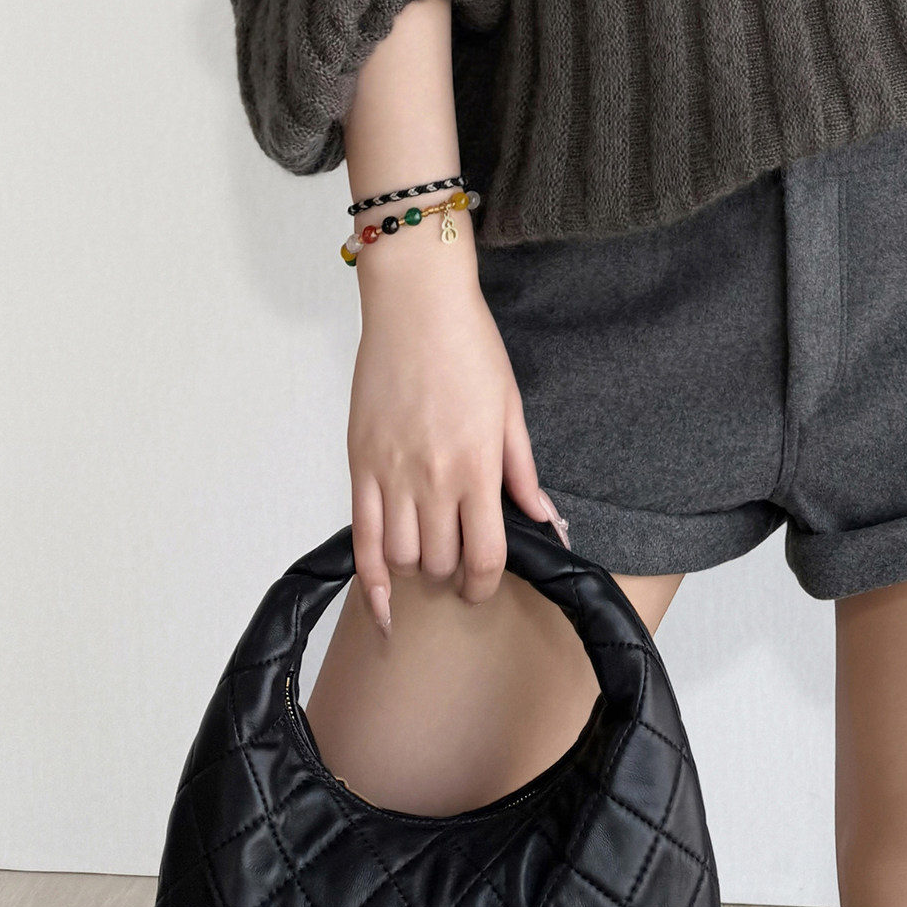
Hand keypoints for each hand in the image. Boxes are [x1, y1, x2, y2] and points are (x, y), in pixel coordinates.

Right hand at [346, 242, 564, 634]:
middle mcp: (434, 479)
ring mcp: (392, 474)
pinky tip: (382, 601)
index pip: (486, 555)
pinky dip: (371, 579)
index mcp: (478, 466)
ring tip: (426, 552)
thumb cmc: (470, 347)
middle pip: (440, 563)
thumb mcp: (510, 408)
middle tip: (457, 562)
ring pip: (401, 559)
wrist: (417, 305)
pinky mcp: (359, 465)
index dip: (486, 584)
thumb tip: (547, 521)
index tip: (484, 585)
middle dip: (452, 574)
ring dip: (416, 568)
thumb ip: (523, 472)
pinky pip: (362, 539)